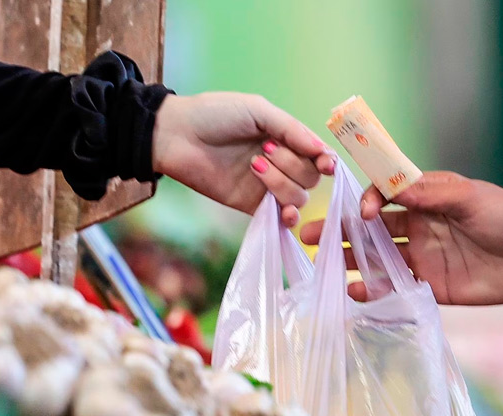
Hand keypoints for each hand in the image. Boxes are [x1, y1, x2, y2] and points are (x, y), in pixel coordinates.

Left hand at [151, 92, 334, 226]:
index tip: (325, 163)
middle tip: (265, 150)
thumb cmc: (215, 114)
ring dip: (282, 182)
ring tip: (254, 165)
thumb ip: (292, 130)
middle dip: (293, 165)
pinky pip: (280, 218)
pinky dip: (288, 217)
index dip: (325, 161)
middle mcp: (281, 163)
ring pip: (298, 196)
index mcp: (285, 138)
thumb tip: (323, 151)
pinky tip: (283, 212)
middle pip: (311, 178)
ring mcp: (267, 186)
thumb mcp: (258, 111)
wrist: (176, 135)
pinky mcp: (251, 206)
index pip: (317, 155)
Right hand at [299, 171, 502, 305]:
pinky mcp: (431, 287)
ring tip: (323, 266)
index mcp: (427, 198)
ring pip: (377, 258)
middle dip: (340, 230)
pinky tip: (355, 293)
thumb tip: (388, 188)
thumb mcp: (470, 197)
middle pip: (371, 228)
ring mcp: (423, 258)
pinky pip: (395, 288)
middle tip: (307, 233)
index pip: (383, 196)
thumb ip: (428, 193)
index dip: (365, 201)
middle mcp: (419, 226)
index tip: (360, 213)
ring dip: (350, 260)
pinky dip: (373, 291)